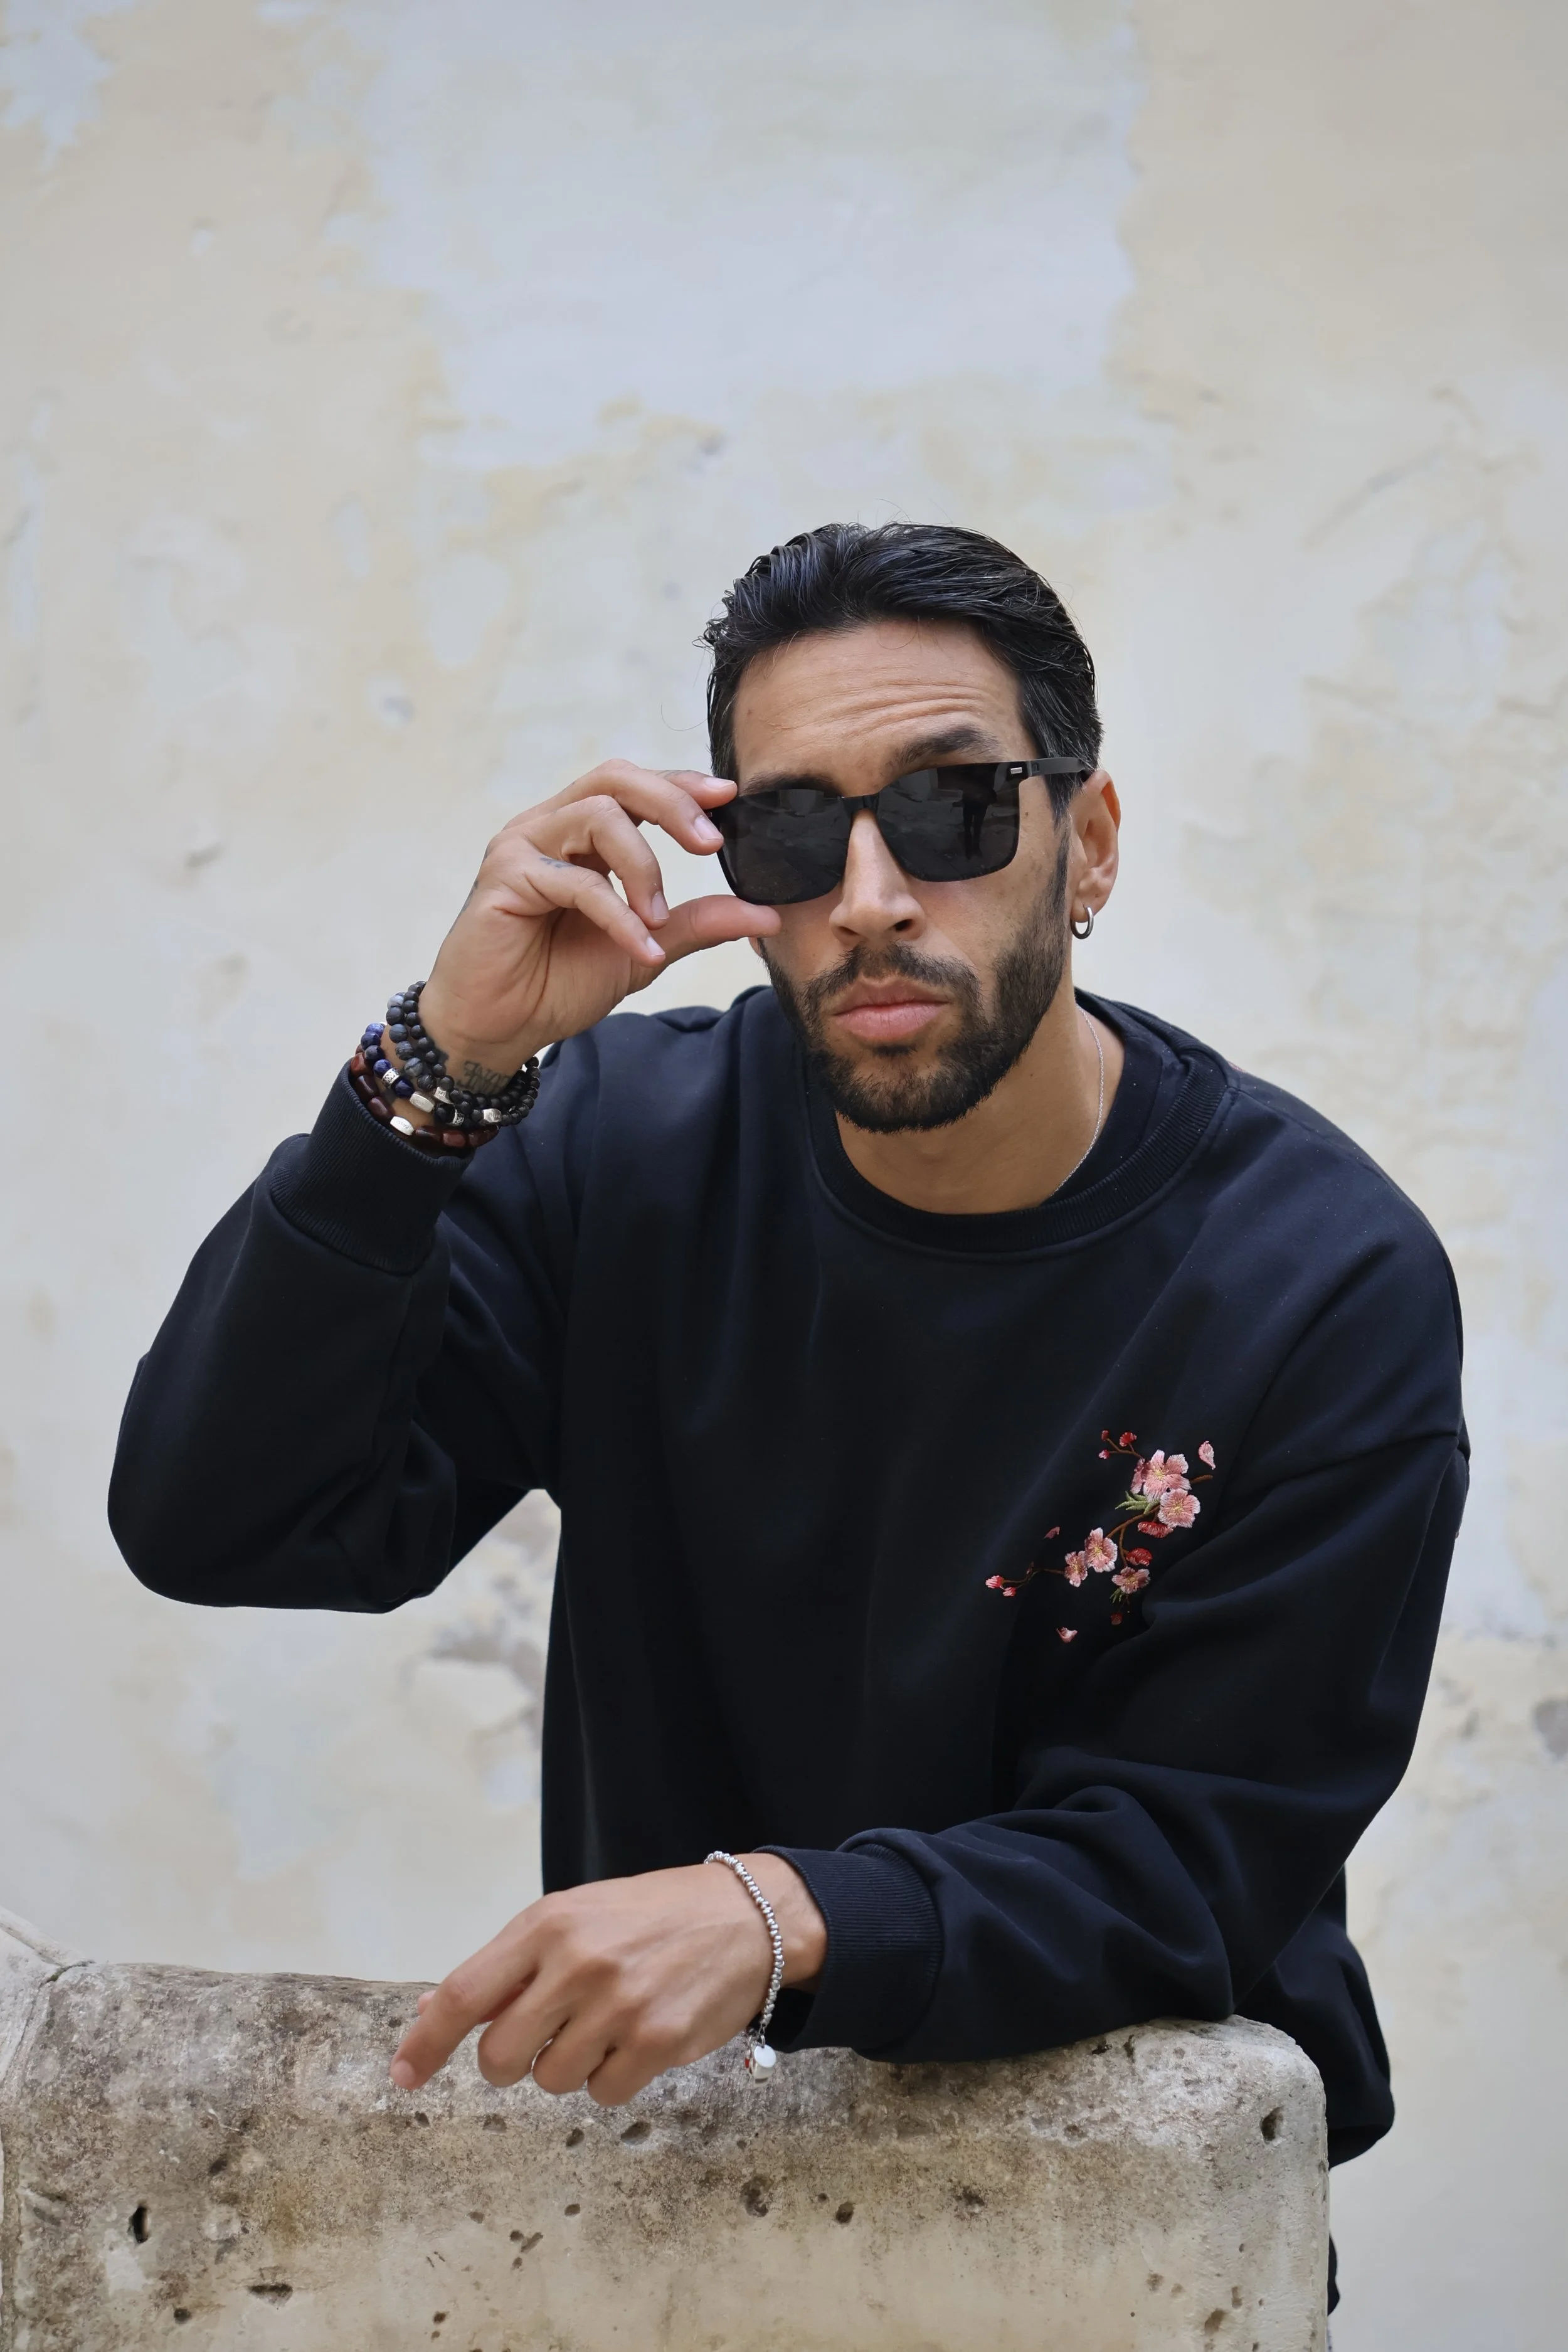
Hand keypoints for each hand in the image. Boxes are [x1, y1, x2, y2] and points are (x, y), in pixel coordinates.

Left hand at [388, 1856, 825, 2106]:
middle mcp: (578, 1963)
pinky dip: (609, 2079)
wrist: (746, 1917)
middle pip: (499, 2056)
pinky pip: (601, 2094)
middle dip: (510, 2061)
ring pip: (550, 2080)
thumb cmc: (650, 1917)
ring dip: (566, 2066)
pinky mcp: (657, 2042)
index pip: (465, 1993)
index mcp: (548, 1922)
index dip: (425, 2042)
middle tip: (541, 2038)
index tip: (404, 2073)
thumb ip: (514, 1965)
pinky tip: (634, 2040)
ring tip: (602, 2026)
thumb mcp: (577, 1916)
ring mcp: (619, 2005)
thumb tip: (440, 2013)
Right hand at [413, 763, 779, 1082]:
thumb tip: (766, 914)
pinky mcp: (504, 877)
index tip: (729, 797)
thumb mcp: (644, 948)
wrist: (498, 1028)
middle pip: (615, 778)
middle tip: (710, 845)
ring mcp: (523, 846)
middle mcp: (549, 827)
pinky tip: (640, 946)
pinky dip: (617, 913)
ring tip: (657, 919)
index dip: (681, 785)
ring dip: (644, 864)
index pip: (635, 787)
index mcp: (581, 835)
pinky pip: (575, 879)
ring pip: (597, 815)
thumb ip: (696, 924)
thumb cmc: (556, 983)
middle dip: (671, 803)